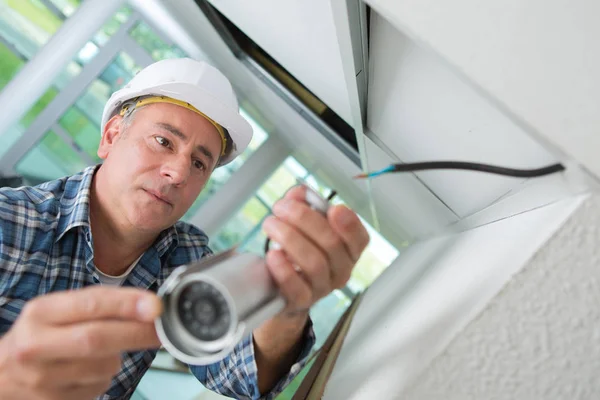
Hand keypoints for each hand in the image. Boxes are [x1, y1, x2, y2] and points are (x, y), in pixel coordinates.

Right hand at [0, 286, 161, 399]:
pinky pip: (98, 387)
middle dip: (137, 334)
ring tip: (102, 352)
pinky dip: (104, 377)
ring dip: (117, 358)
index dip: (127, 304)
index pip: (91, 304)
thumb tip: (149, 308)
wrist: (1, 375)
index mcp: (41, 312)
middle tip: (161, 331)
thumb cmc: (40, 336)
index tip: (156, 307)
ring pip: (103, 366)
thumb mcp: (58, 311)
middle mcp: (36, 344)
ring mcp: (41, 378)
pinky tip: (87, 372)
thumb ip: (99, 305)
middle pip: (98, 338)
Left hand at [263, 185, 369, 316]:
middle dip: (303, 218)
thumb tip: (299, 193)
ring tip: (270, 224)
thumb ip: (303, 203)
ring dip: (289, 238)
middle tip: (280, 207)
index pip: (359, 239)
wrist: (281, 289)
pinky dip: (284, 269)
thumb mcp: (302, 224)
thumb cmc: (297, 250)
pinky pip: (296, 288)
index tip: (334, 209)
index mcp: (348, 250)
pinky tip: (273, 254)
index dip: (350, 224)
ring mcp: (322, 288)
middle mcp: (340, 270)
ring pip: (314, 263)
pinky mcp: (301, 301)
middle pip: (331, 244)